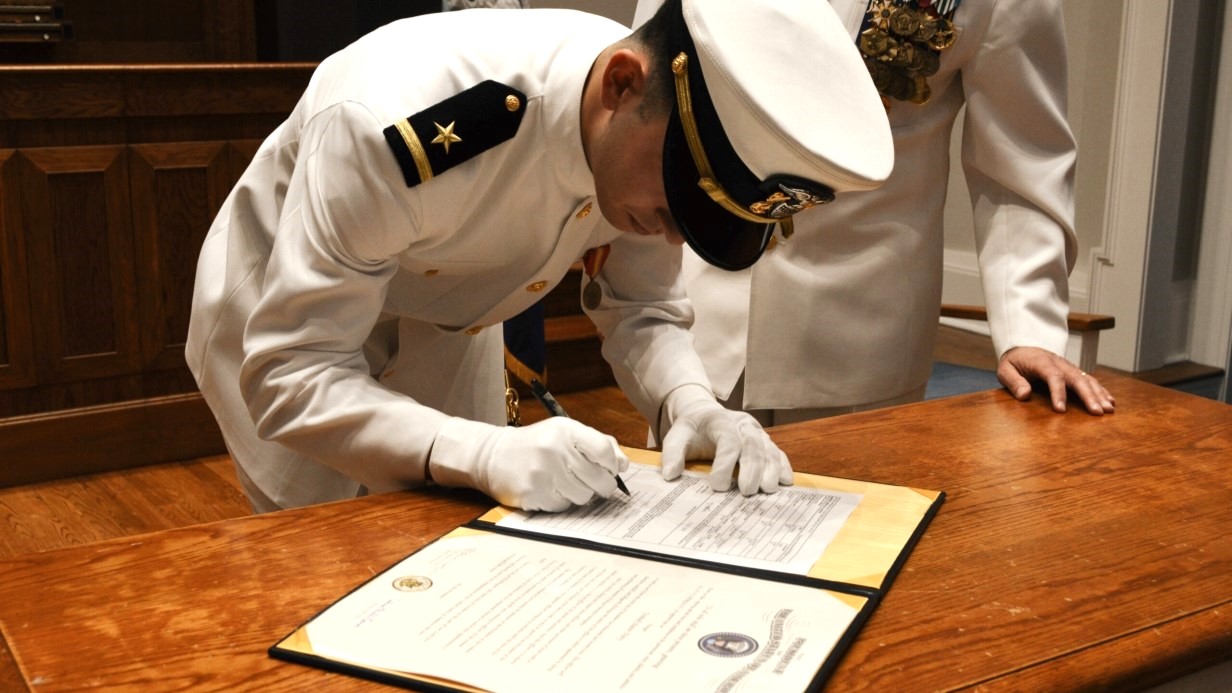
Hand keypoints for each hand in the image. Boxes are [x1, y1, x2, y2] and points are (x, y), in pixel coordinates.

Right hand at [428, 417, 628, 511]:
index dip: (612, 464)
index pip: (604, 450)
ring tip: (566, 483)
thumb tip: (624, 464)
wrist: (492, 455)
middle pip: (599, 479)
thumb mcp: (564, 433)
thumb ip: (597, 443)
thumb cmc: (536, 444)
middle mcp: (554, 449)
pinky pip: (563, 506)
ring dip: (581, 494)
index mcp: (566, 430)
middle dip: (602, 485)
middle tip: (593, 482)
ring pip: (584, 496)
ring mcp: (542, 473)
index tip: (610, 469)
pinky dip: (561, 501)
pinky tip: (549, 489)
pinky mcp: (532, 494)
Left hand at [660, 385, 793, 494]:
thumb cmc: (691, 430)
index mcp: (720, 420)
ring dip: (771, 470)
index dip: (725, 463)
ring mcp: (757, 432)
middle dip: (752, 469)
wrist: (703, 415)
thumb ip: (672, 454)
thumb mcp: (676, 436)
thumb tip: (670, 475)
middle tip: (747, 492)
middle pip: (753, 444)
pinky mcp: (766, 442)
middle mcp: (743, 424)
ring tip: (767, 490)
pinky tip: (785, 482)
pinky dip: (784, 467)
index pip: (728, 440)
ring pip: (769, 449)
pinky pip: (779, 453)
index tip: (717, 486)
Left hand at [997, 347, 1115, 414]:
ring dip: (1099, 395)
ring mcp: (1069, 367)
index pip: (1053, 377)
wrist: (1023, 346)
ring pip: (1087, 380)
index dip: (1058, 393)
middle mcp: (1059, 363)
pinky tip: (1110, 402)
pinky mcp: (1074, 372)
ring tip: (1108, 410)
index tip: (1060, 410)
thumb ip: (1013, 381)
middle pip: (1076, 379)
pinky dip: (1102, 391)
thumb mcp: (1005, 369)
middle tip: (1097, 412)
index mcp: (1041, 362)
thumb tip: (1024, 395)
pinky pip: (1090, 380)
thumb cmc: (1014, 361)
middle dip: (1088, 396)